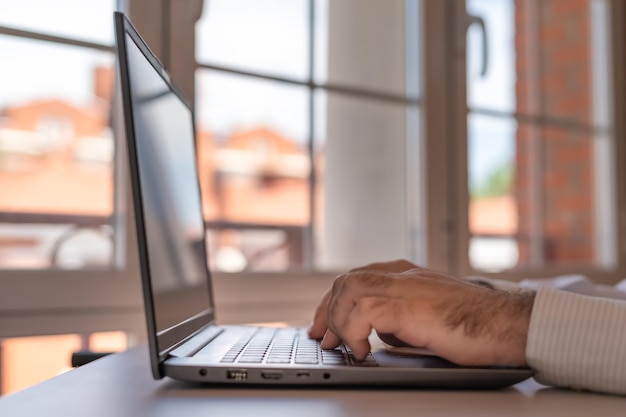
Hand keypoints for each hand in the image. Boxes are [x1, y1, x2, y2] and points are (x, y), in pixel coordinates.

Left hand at [308, 260, 534, 366]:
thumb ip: (401, 318)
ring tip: (343, 346)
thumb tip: (378, 335)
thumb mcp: (428, 316)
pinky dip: (354, 332)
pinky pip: (363, 311)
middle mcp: (402, 274)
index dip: (334, 301)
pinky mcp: (408, 304)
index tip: (324, 324)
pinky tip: (363, 351)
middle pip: (347, 281)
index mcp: (406, 274)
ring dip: (338, 320)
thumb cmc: (475, 324)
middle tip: (322, 338)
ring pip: (348, 290)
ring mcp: (405, 286)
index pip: (357, 278)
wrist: (507, 323)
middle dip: (327, 310)